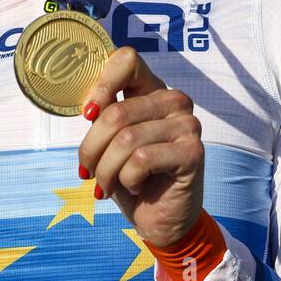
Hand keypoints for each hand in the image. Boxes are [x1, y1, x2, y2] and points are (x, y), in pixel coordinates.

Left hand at [77, 46, 204, 247]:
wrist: (159, 220)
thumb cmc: (131, 177)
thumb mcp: (110, 143)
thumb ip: (103, 117)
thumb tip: (87, 107)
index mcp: (152, 89)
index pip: (127, 60)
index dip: (101, 84)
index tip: (87, 114)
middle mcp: (174, 101)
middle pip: (116, 113)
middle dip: (92, 149)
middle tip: (87, 172)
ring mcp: (187, 124)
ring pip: (125, 140)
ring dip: (106, 170)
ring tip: (106, 185)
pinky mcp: (193, 152)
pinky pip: (142, 160)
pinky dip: (128, 179)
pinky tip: (136, 186)